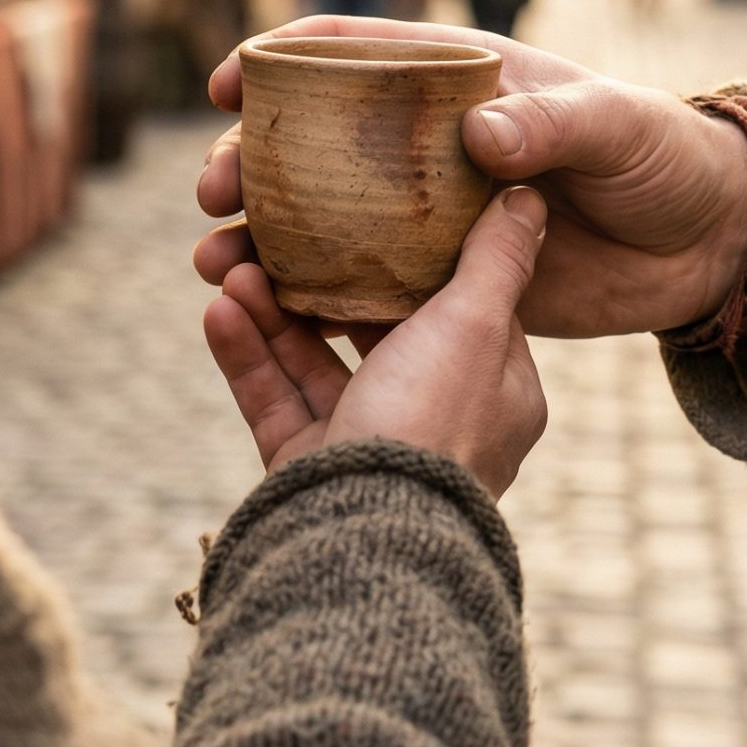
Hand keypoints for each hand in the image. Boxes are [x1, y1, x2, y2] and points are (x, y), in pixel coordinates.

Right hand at [194, 16, 746, 338]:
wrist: (705, 245)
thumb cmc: (663, 158)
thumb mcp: (613, 130)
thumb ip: (549, 128)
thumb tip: (477, 133)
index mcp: (459, 85)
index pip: (352, 56)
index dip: (282, 61)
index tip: (227, 84)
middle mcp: (427, 150)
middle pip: (312, 149)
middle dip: (248, 165)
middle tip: (214, 195)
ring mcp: (428, 221)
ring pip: (320, 226)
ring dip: (260, 241)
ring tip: (215, 263)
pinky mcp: (442, 288)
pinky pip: (360, 293)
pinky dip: (305, 303)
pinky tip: (259, 316)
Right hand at [205, 187, 549, 497]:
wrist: (366, 547)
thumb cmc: (431, 426)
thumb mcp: (472, 327)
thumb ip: (495, 260)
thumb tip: (529, 198)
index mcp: (493, 391)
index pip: (460, 303)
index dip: (414, 253)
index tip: (372, 206)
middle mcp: (436, 418)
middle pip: (374, 330)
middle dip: (320, 279)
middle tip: (274, 232)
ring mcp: (371, 446)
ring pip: (315, 363)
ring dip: (272, 310)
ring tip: (229, 266)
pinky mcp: (314, 472)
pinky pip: (277, 403)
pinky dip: (247, 357)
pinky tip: (217, 313)